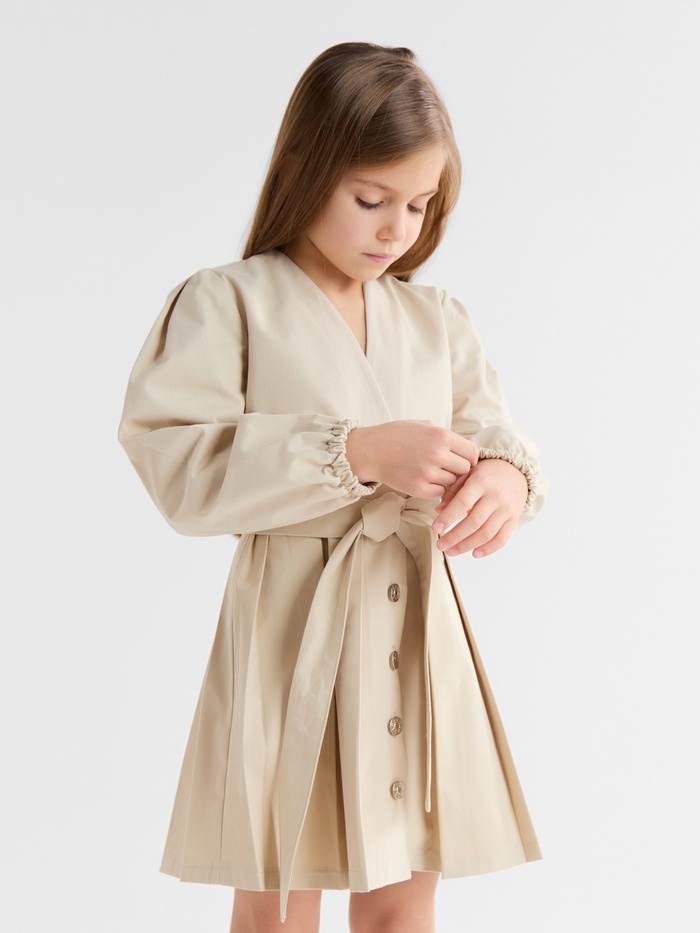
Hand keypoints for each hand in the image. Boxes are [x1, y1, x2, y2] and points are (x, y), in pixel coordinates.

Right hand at [346, 421, 478, 499]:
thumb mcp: (423, 425)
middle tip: (446, 467)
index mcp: (441, 436)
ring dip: (446, 479)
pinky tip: (424, 479)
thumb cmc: (396, 435)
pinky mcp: (418, 489)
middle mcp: (437, 454)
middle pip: (465, 469)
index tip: (463, 460)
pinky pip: (439, 492)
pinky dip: (435, 488)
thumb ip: (445, 436)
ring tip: (431, 471)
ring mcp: (428, 473)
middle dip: (458, 469)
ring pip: (452, 482)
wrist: (370, 451)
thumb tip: (464, 450)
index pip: (472, 452)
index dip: (470, 457)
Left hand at [433, 458, 527, 557]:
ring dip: (467, 545)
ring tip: (452, 551)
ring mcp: (506, 509)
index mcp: (481, 482)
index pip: (463, 502)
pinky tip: (475, 553)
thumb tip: (439, 510)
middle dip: (455, 536)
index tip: (436, 528)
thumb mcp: (468, 474)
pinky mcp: (514, 519)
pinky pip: (502, 538)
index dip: (448, 517)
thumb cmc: (487, 474)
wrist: (515, 472)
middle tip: (441, 545)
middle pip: (474, 522)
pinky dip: (489, 549)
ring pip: (487, 533)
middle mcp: (496, 496)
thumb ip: (453, 491)